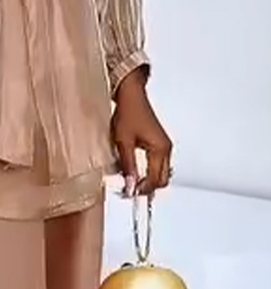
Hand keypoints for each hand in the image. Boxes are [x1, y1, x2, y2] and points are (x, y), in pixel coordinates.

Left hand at [112, 69, 172, 197]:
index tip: (128, 193)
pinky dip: (149, 172)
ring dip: (148, 181)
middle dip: (147, 188)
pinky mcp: (159, 144)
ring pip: (162, 173)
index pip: (154, 179)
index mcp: (159, 149)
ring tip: (131, 182)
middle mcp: (166, 149)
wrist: (131, 96)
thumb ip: (128, 166)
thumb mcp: (123, 142)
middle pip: (162, 180)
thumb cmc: (128, 113)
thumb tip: (129, 185)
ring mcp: (164, 146)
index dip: (141, 189)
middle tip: (129, 190)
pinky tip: (136, 172)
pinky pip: (159, 165)